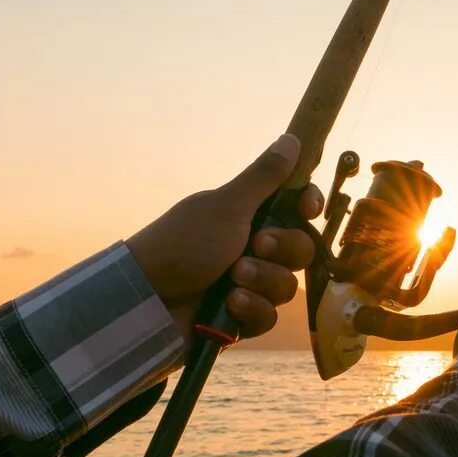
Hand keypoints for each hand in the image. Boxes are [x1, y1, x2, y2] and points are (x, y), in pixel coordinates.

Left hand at [126, 133, 322, 345]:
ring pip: (286, 285)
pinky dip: (252, 309)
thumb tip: (291, 138)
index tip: (307, 209)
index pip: (297, 207)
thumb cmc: (184, 242)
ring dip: (263, 280)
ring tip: (233, 279)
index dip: (308, 206)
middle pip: (300, 248)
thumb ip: (264, 176)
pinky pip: (269, 316)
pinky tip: (230, 305)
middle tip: (254, 245)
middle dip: (282, 249)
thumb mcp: (227, 206)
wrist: (148, 297)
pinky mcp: (241, 319)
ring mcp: (248, 284)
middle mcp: (252, 248)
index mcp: (249, 215)